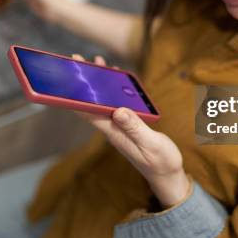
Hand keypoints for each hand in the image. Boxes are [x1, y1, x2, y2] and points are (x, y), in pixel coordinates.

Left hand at [71, 53, 189, 207]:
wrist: (167, 177)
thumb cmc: (160, 162)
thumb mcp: (150, 143)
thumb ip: (135, 128)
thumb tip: (118, 110)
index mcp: (114, 132)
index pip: (88, 111)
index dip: (75, 93)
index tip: (70, 75)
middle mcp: (113, 129)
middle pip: (92, 102)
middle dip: (85, 81)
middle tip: (78, 60)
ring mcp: (120, 127)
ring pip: (104, 102)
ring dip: (100, 83)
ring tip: (99, 63)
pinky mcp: (128, 127)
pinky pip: (117, 106)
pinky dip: (115, 91)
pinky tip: (118, 80)